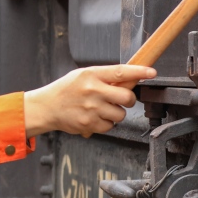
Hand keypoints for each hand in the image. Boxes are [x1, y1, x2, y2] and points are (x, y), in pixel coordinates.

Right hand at [23, 65, 156, 137]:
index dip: (139, 72)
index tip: (151, 72)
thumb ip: (103, 77)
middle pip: (127, 97)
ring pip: (120, 114)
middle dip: (128, 100)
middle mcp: (92, 90)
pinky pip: (110, 126)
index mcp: (91, 75)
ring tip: (101, 109)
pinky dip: (105, 123)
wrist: (47, 107)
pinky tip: (95, 117)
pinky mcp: (90, 124)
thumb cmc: (65, 90)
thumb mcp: (82, 75)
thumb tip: (128, 80)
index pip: (121, 71)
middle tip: (121, 99)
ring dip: (116, 113)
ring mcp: (92, 108)